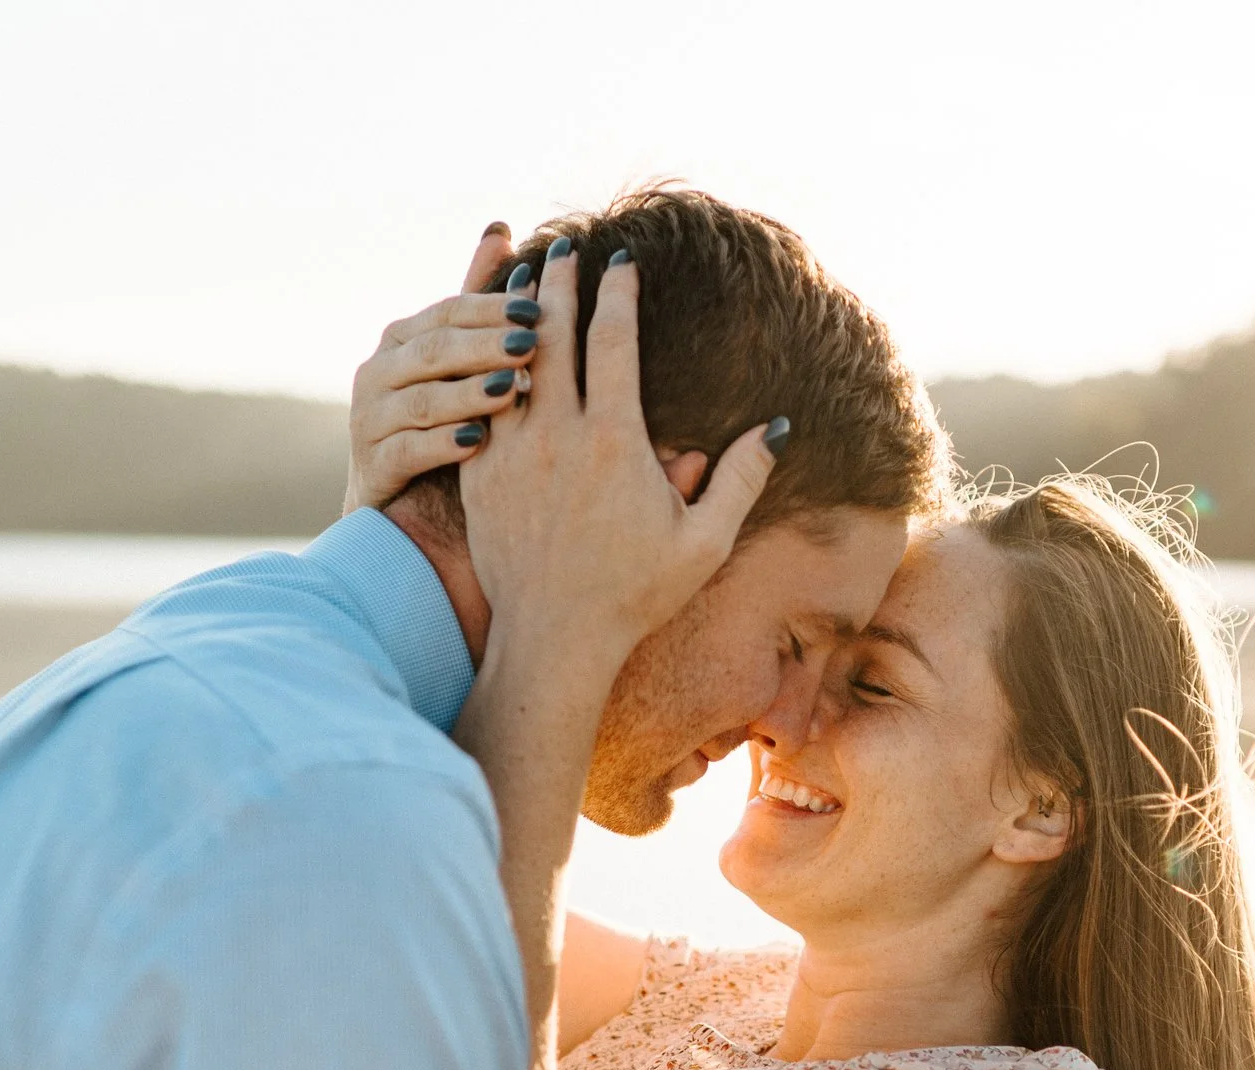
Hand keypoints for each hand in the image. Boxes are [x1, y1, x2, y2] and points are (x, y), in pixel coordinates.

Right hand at [342, 224, 540, 513]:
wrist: (405, 514)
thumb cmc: (447, 423)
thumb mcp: (464, 361)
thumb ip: (477, 302)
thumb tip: (500, 228)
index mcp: (402, 339)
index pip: (449, 312)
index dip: (492, 308)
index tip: (541, 307)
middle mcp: (378, 372)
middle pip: (435, 350)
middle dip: (484, 345)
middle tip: (532, 344)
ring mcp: (369, 419)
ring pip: (422, 398)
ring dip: (469, 391)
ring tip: (513, 390)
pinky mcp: (371, 466)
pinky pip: (408, 449)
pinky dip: (444, 442)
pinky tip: (480, 442)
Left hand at [459, 238, 785, 679]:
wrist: (554, 639)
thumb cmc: (636, 594)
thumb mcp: (704, 543)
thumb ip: (741, 480)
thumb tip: (776, 426)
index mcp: (615, 442)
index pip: (614, 343)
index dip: (618, 294)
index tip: (622, 259)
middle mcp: (557, 437)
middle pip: (554, 335)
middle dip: (561, 282)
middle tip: (566, 245)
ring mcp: (511, 453)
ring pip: (507, 361)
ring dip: (515, 315)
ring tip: (521, 277)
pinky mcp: (479, 475)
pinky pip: (477, 401)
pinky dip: (483, 365)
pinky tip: (485, 345)